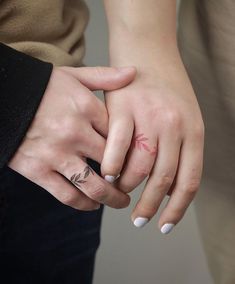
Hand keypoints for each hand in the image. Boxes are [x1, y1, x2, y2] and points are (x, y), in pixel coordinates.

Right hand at [8, 65, 135, 210]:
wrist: (3, 96)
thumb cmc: (42, 87)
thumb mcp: (74, 76)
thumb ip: (105, 77)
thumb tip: (133, 72)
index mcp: (86, 108)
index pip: (120, 135)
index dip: (132, 150)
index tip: (138, 159)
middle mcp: (74, 132)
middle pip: (111, 162)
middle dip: (126, 176)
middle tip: (133, 182)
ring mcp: (56, 153)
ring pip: (92, 185)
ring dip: (111, 198)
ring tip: (119, 201)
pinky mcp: (38, 170)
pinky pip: (66, 194)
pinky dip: (83, 204)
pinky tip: (92, 204)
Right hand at [101, 65, 203, 231]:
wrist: (148, 51)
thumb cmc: (166, 87)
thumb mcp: (187, 115)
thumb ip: (183, 150)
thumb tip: (175, 187)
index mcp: (193, 131)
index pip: (189, 181)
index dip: (177, 209)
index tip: (165, 225)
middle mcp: (174, 127)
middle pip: (163, 180)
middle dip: (149, 207)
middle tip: (138, 220)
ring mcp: (148, 118)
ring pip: (138, 168)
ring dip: (127, 187)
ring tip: (120, 193)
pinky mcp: (122, 110)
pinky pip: (116, 149)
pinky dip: (111, 167)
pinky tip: (108, 175)